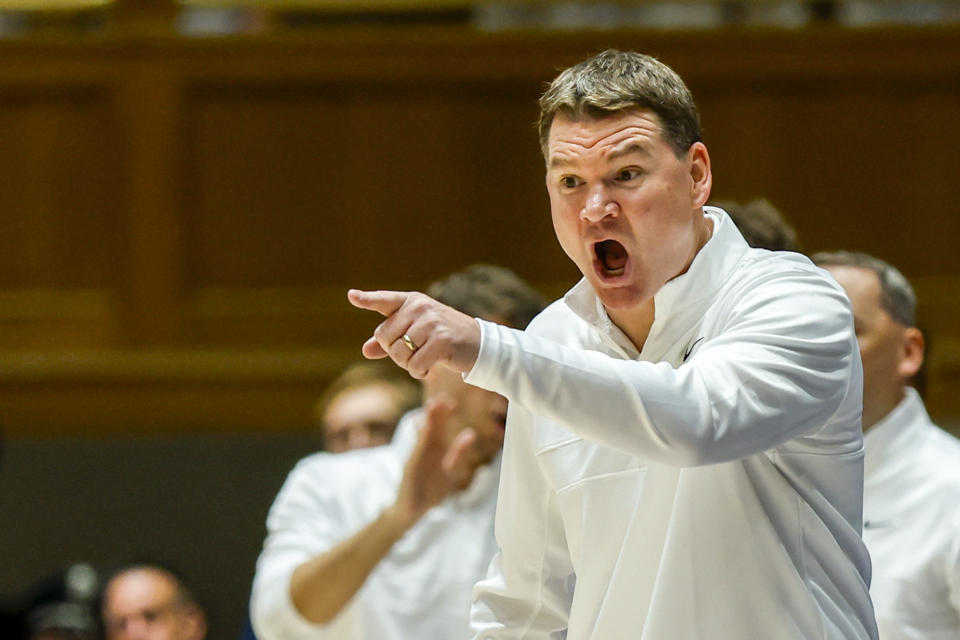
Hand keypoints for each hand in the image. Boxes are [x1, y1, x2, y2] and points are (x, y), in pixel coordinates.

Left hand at [347, 289, 480, 378]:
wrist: (480, 344)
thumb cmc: (444, 338)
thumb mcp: (416, 334)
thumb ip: (390, 341)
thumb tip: (366, 350)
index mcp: (412, 301)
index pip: (385, 300)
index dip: (367, 299)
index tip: (351, 296)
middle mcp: (420, 307)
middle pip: (385, 337)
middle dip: (395, 352)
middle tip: (414, 353)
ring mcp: (432, 322)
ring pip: (399, 353)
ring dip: (408, 365)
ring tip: (424, 359)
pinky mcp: (442, 340)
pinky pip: (415, 365)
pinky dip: (419, 373)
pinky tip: (430, 368)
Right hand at [385, 397, 486, 530]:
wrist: (410, 509)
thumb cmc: (430, 490)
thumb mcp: (449, 471)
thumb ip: (458, 453)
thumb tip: (470, 434)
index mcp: (435, 451)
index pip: (440, 429)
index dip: (444, 415)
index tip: (450, 402)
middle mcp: (426, 452)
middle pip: (433, 429)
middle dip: (437, 414)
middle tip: (442, 399)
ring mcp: (418, 459)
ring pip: (425, 437)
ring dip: (428, 422)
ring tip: (432, 406)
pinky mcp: (411, 467)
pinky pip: (418, 451)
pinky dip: (421, 440)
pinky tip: (424, 429)